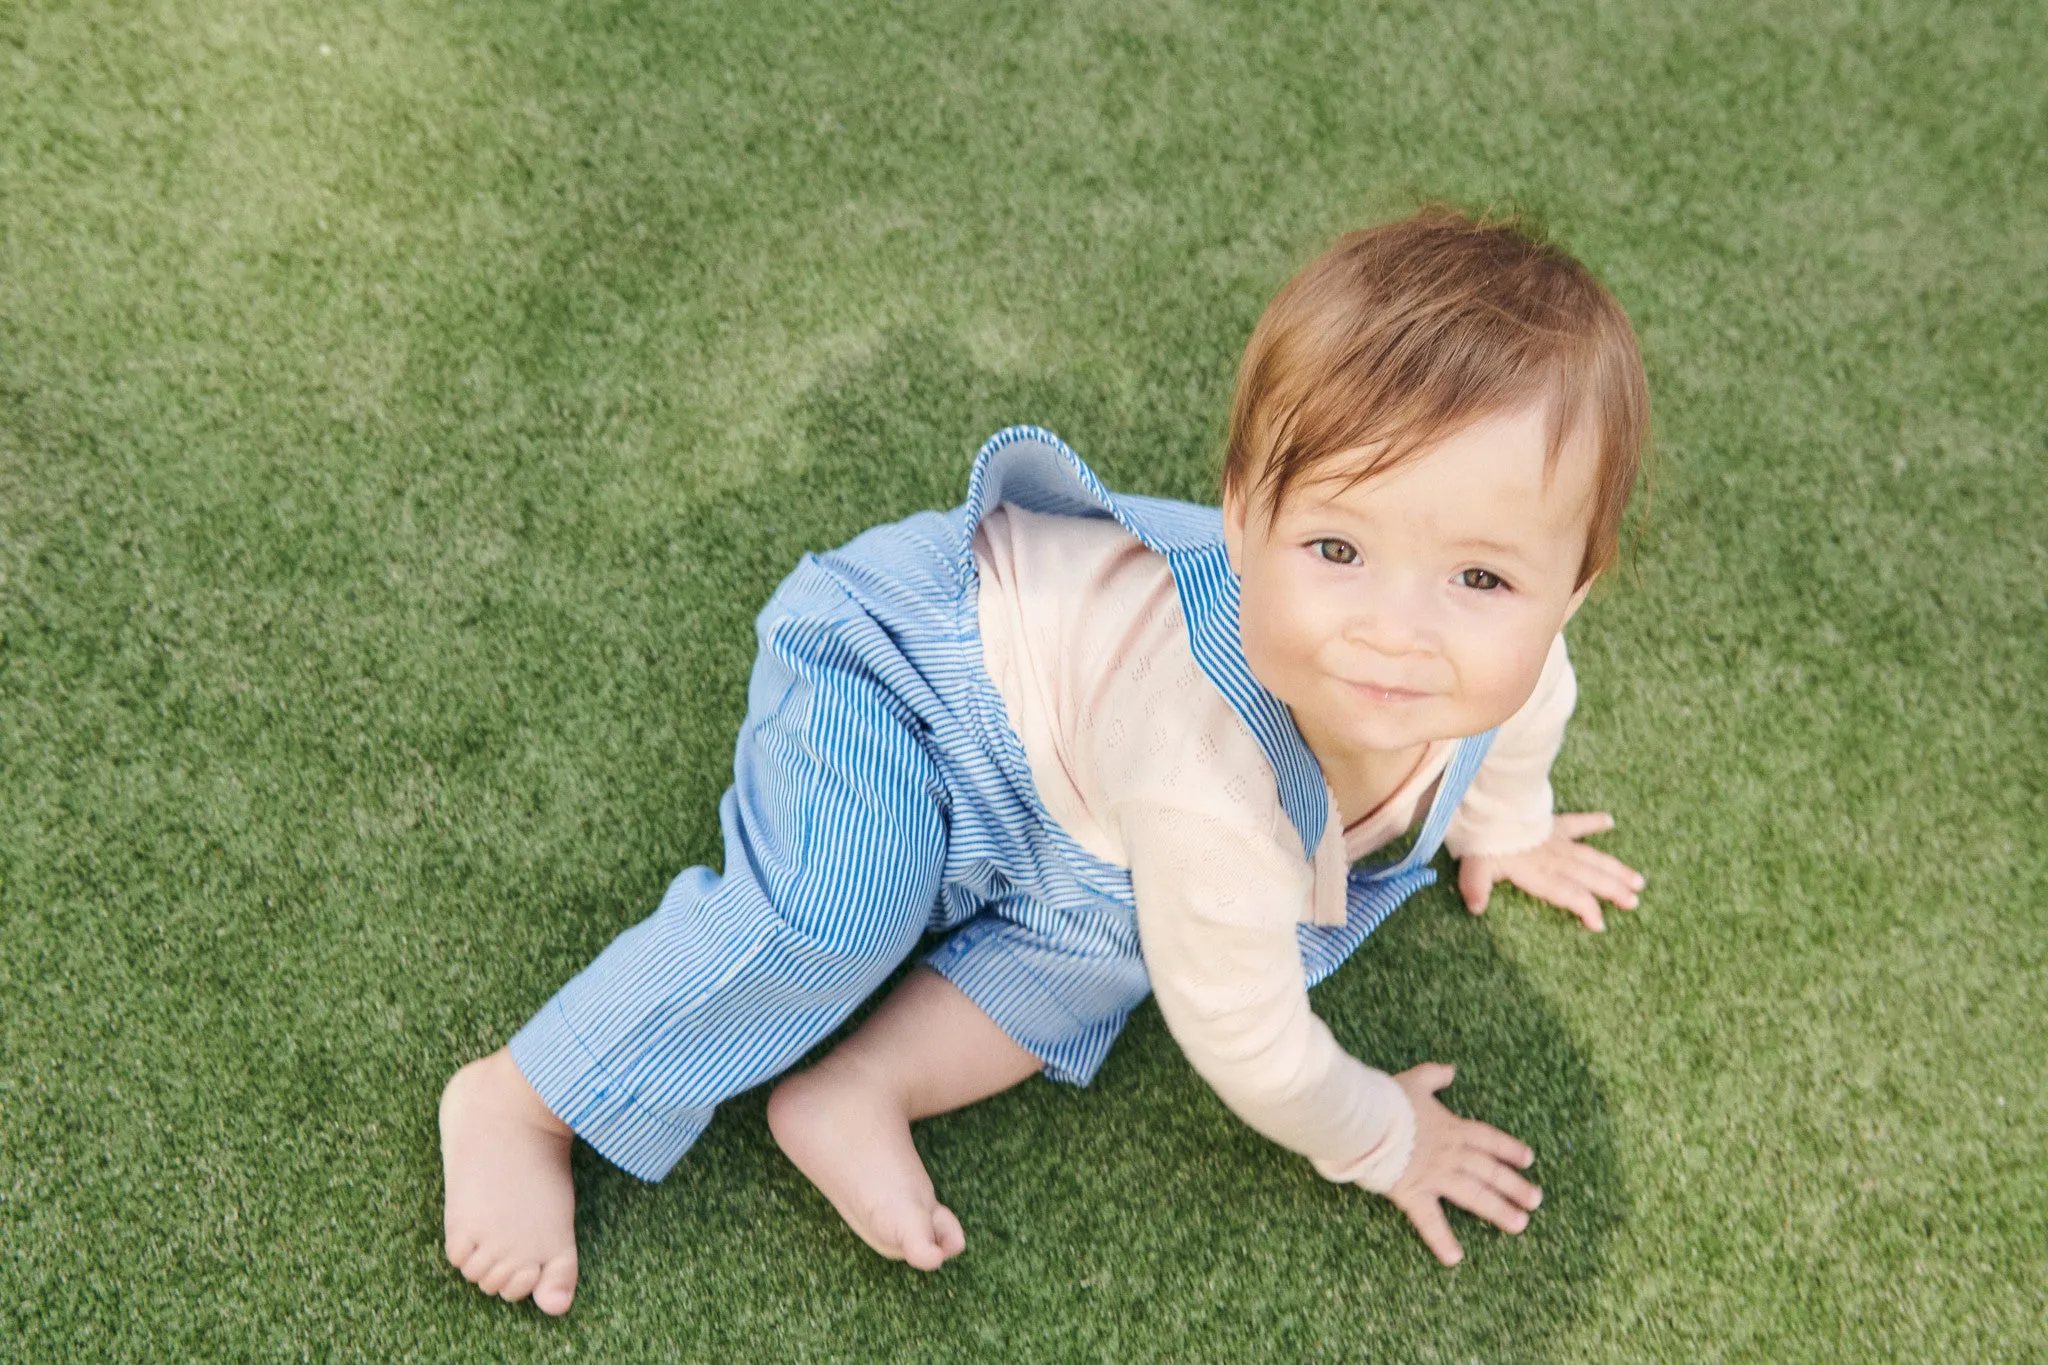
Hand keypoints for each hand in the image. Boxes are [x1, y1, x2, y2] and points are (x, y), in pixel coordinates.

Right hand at [1383, 1063, 1539, 1266]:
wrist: (1365, 1119)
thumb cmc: (1388, 1099)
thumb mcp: (1415, 1081)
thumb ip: (1434, 1076)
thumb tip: (1450, 1070)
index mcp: (1451, 1127)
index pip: (1488, 1139)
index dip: (1509, 1149)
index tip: (1528, 1160)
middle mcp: (1450, 1154)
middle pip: (1489, 1171)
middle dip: (1514, 1186)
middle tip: (1535, 1200)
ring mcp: (1434, 1175)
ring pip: (1474, 1195)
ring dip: (1498, 1210)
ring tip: (1519, 1225)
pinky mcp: (1413, 1193)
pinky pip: (1429, 1221)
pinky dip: (1442, 1240)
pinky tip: (1455, 1257)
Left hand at [1457, 811, 1644, 931]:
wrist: (1490, 803)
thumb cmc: (1483, 839)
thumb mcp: (1475, 865)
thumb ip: (1476, 887)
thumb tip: (1475, 908)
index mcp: (1539, 872)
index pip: (1569, 893)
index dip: (1585, 908)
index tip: (1599, 923)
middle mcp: (1555, 858)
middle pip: (1590, 877)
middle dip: (1613, 891)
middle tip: (1633, 902)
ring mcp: (1557, 840)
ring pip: (1592, 856)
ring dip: (1615, 868)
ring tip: (1638, 880)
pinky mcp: (1553, 823)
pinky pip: (1577, 822)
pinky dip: (1592, 821)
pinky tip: (1609, 821)